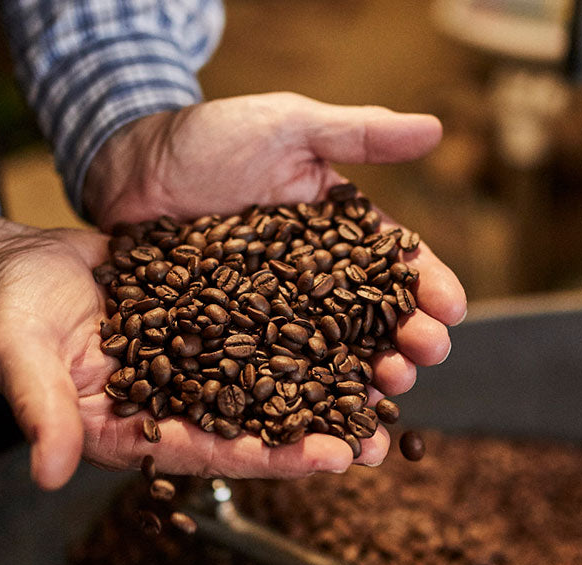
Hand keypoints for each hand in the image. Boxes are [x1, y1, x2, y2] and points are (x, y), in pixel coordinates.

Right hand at [0, 210, 438, 490]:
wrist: (17, 264)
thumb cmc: (9, 315)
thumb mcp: (21, 357)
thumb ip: (42, 411)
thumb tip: (49, 474)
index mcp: (135, 429)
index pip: (212, 451)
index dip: (269, 458)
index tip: (329, 458)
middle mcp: (176, 403)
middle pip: (255, 426)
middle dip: (316, 433)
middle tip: (380, 441)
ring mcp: (195, 362)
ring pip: (269, 379)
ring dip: (323, 383)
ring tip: (386, 384)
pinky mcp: (206, 318)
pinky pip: (262, 326)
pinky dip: (304, 326)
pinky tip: (351, 319)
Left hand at [82, 93, 466, 470]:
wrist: (129, 164)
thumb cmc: (211, 136)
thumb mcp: (291, 126)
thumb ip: (360, 133)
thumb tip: (435, 128)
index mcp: (340, 234)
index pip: (395, 265)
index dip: (428, 287)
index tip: (452, 310)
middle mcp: (315, 282)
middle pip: (373, 320)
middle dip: (408, 341)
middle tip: (425, 356)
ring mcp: (274, 317)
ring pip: (331, 357)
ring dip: (366, 381)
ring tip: (389, 394)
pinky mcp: (231, 343)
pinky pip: (269, 376)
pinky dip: (298, 401)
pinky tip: (322, 422)